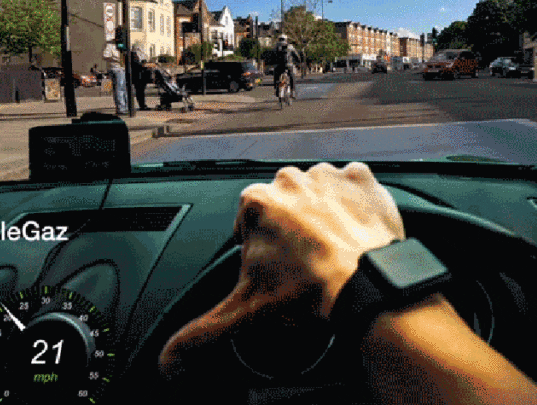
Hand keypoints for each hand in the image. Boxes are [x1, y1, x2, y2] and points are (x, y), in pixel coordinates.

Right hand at [158, 162, 403, 372]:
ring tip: (333, 249)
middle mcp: (290, 180)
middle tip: (307, 262)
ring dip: (324, 214)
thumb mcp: (246, 313)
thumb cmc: (309, 292)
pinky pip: (354, 185)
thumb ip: (202, 332)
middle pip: (286, 206)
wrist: (365, 283)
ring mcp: (328, 176)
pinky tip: (354, 230)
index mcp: (256, 202)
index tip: (278, 267)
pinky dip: (355, 204)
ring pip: (320, 194)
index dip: (262, 248)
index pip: (251, 223)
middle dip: (293, 229)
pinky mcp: (362, 178)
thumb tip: (171, 360)